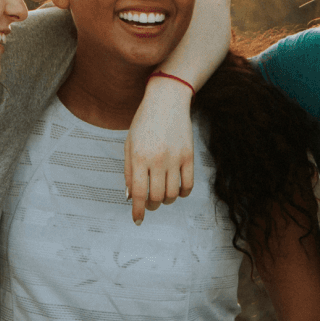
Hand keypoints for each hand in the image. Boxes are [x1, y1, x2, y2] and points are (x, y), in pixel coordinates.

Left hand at [123, 76, 194, 223]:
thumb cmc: (144, 121)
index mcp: (139, 157)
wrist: (166, 100)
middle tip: (148, 205)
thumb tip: (131, 196)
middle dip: (151, 206)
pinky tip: (176, 190)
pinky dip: (182, 193)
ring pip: (172, 194)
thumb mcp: (129, 145)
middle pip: (156, 197)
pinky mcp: (190, 156)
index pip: (139, 193)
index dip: (138, 211)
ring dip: (165, 200)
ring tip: (161, 196)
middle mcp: (158, 160)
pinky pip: (188, 185)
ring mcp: (175, 158)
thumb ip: (129, 171)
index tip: (137, 220)